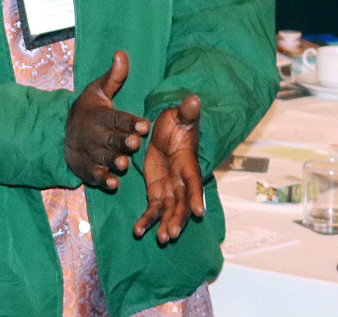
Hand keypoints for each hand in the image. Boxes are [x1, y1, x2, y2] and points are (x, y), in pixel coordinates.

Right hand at [64, 50, 148, 190]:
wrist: (62, 132)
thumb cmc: (89, 110)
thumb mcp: (98, 91)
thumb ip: (114, 77)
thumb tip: (122, 53)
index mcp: (99, 115)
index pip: (116, 117)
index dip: (129, 121)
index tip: (144, 124)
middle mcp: (94, 134)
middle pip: (110, 138)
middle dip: (122, 141)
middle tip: (135, 142)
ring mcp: (89, 152)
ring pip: (103, 157)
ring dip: (113, 160)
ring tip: (123, 163)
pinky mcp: (85, 167)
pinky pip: (93, 175)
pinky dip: (101, 179)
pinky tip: (112, 183)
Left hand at [135, 95, 204, 243]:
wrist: (167, 129)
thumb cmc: (177, 123)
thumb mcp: (180, 116)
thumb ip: (187, 112)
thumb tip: (193, 99)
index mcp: (188, 164)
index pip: (194, 182)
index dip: (196, 196)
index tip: (198, 212)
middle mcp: (181, 180)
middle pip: (183, 203)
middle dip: (178, 219)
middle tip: (171, 233)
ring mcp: (170, 188)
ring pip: (169, 210)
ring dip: (164, 223)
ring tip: (160, 238)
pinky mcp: (157, 190)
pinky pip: (153, 208)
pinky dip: (148, 219)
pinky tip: (138, 230)